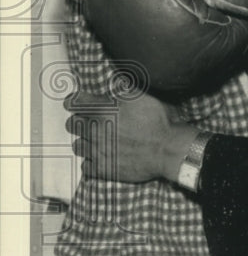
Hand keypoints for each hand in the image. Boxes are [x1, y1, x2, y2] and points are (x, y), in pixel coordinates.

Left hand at [64, 91, 197, 183]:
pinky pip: (85, 167)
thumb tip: (113, 85)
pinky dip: (91, 163)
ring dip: (86, 143)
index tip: (78, 103)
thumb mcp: (141, 96)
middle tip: (93, 123)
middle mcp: (95, 129)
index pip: (72, 102)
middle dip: (80, 122)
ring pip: (77, 146)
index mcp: (102, 109)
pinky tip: (102, 158)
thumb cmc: (158, 121)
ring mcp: (97, 151)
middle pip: (71, 124)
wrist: (167, 149)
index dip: (74, 101)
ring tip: (98, 142)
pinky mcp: (102, 169)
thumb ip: (121, 91)